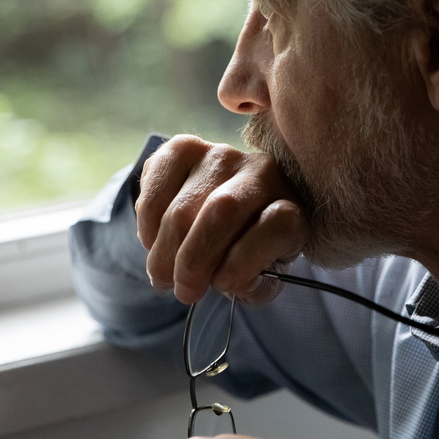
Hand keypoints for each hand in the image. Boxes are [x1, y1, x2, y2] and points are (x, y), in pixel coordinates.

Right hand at [135, 135, 306, 304]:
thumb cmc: (246, 255)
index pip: (277, 223)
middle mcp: (261, 171)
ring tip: (162, 274)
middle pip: (221, 211)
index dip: (245, 261)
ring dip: (164, 250)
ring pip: (184, 206)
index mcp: (291, 206)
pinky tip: (152, 241)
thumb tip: (222, 277)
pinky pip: (155, 184)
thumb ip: (248, 285)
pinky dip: (147, 221)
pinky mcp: (185, 148)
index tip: (222, 286)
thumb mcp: (260, 278)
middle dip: (193, 260)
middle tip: (183, 291)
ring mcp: (222, 155)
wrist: (231, 219)